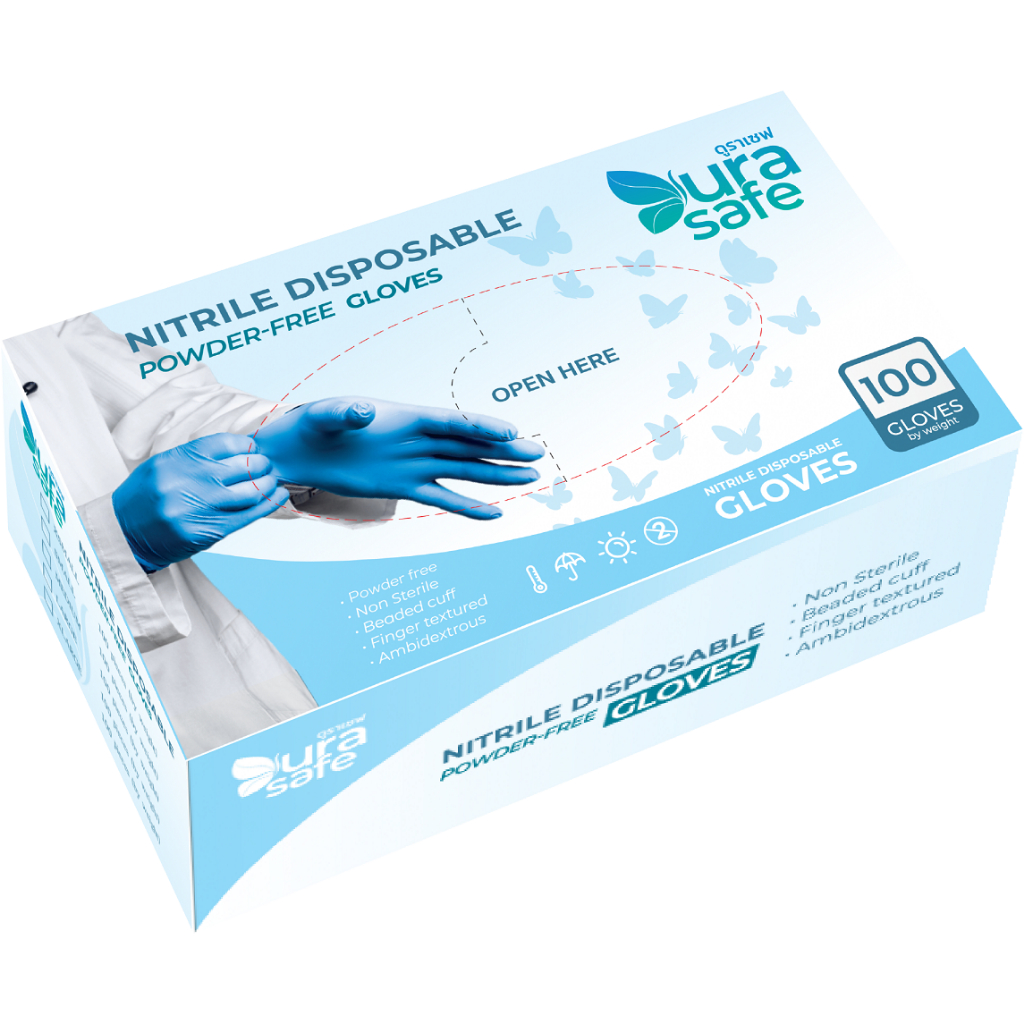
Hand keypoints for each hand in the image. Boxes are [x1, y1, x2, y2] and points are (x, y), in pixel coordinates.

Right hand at [112, 434, 286, 571]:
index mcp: (176, 460)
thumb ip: (196, 457)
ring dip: (268, 484)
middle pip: (243, 466)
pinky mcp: (207, 531)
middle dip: (262, 464)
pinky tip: (277, 496)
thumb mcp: (163, 467)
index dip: (246, 445)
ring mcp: (198, 508)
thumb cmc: (146, 498)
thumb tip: (240, 451)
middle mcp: (188, 481)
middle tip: (268, 465)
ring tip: (273, 482)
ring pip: (250, 491)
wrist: (123, 534)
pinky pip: (247, 515)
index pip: (224, 443)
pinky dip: (268, 504)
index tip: (254, 449)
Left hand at [252, 398, 544, 519]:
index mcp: (404, 416)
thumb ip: (345, 414)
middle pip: (467, 445)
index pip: (451, 422)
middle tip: (537, 454)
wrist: (296, 452)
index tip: (510, 432)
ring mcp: (413, 464)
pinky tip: (493, 514)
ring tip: (530, 477)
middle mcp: (416, 439)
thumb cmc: (310, 425)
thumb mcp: (324, 415)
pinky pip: (441, 497)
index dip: (481, 427)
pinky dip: (467, 506)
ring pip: (463, 470)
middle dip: (502, 450)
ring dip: (496, 474)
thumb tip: (363, 412)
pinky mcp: (403, 486)